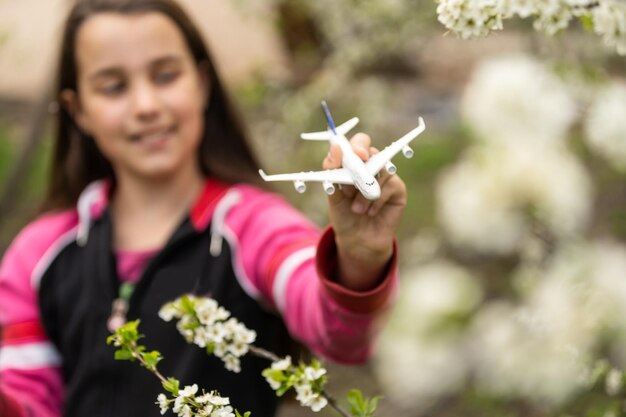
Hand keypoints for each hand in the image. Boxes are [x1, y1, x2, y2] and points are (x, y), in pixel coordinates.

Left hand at [323, 133, 406, 291]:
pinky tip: (370, 212)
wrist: (358, 241)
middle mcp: (370, 167)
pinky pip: (390, 186)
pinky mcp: (397, 190)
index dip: (355, 144)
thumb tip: (336, 148)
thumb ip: (333, 172)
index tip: (350, 152)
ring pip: (379, 170)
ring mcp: (385, 177)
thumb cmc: (344, 215)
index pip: (355, 144)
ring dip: (365, 191)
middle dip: (363, 155)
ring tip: (357, 209)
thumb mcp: (333, 195)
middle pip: (370, 148)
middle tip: (359, 162)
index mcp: (352, 164)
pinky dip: (377, 200)